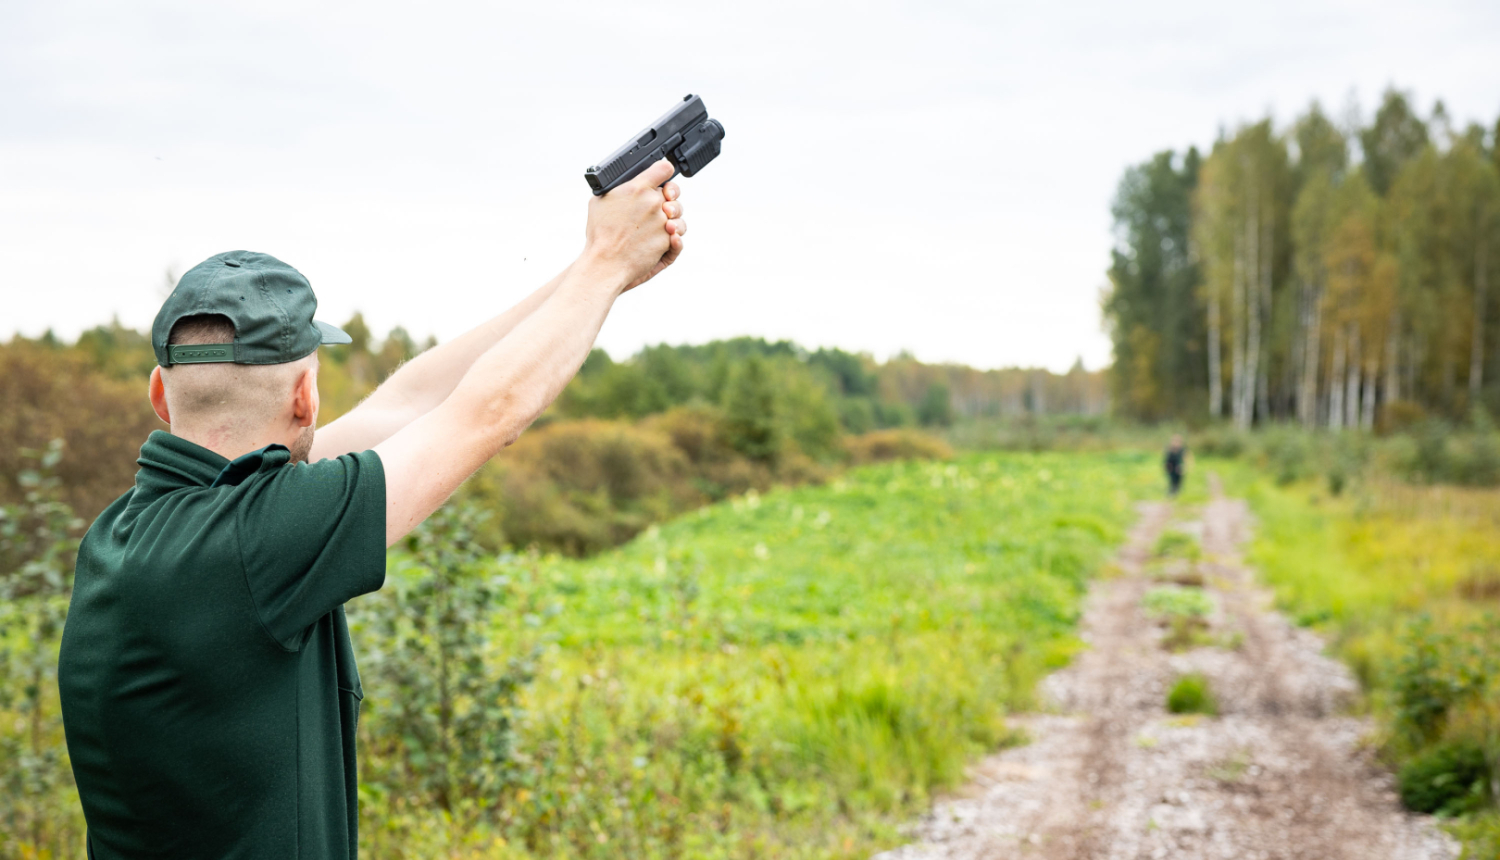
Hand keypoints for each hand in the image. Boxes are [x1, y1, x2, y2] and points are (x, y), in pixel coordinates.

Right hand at [581, 159, 686, 292]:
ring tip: (661, 225)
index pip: (663, 169)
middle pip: (673, 193)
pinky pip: (679, 236)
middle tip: (657, 207)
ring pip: (678, 215)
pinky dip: (676, 237)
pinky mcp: (667, 241)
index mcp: (637, 188)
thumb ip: (619, 188)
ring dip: (673, 218)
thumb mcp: (600, 201)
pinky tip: (670, 236)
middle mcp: (654, 203)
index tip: (661, 175)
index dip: (664, 171)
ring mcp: (663, 223)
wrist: (605, 264)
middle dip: (667, 198)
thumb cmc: (600, 234)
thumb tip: (628, 185)